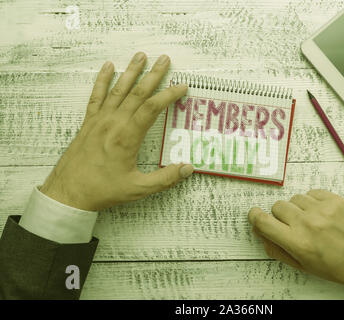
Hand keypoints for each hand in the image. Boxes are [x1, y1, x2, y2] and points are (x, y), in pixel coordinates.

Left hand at [40, 52, 193, 210]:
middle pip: (137, 93)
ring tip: (141, 56)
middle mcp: (113, 123)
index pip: (152, 108)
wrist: (69, 192)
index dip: (169, 95)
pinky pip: (96, 96)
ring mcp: (99, 120)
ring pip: (118, 90)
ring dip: (130, 71)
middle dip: (153, 75)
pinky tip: (108, 67)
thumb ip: (165, 179)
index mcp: (127, 137)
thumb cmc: (103, 190)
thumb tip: (188, 169)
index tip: (182, 87)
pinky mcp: (89, 122)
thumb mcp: (138, 189)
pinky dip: (102, 80)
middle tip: (164, 59)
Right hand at [248, 190, 343, 291]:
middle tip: (293, 226)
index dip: (255, 217)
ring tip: (312, 222)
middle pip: (277, 206)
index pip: (263, 221)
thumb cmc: (337, 267)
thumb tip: (260, 232)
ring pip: (295, 199)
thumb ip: (277, 249)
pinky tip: (322, 214)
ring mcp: (323, 210)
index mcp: (298, 243)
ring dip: (298, 209)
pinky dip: (312, 202)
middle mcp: (308, 224)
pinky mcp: (336, 200)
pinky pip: (311, 193)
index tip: (255, 215)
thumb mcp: (303, 265)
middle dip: (280, 216)